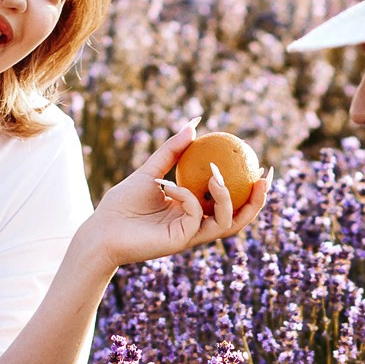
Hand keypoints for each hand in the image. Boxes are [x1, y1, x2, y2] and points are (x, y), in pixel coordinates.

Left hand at [85, 125, 271, 271]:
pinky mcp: (180, 241)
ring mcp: (190, 235)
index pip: (231, 201)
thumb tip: (196, 122)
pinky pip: (195, 216)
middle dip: (258, 200)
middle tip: (263, 176)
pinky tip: (169, 185)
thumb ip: (173, 149)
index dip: (252, 188)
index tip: (260, 163)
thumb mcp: (151, 169)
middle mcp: (197, 225)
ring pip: (226, 222)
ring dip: (227, 196)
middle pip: (240, 217)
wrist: (101, 231)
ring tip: (217, 174)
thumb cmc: (122, 204)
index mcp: (195, 210)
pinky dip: (187, 196)